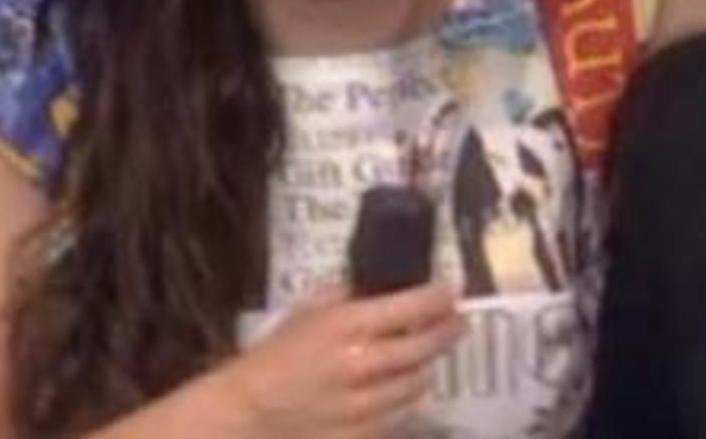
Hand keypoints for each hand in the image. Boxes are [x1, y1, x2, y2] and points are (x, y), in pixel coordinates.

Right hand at [216, 281, 462, 438]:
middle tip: (458, 322)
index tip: (452, 293)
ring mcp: (362, 407)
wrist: (246, 413)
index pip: (413, 307)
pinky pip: (396, 417)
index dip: (440, 299)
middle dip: (448, 332)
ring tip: (424, 356)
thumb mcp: (311, 309)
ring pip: (416, 385)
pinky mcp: (358, 437)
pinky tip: (396, 390)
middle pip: (425, 348)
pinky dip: (400, 402)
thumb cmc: (276, 354)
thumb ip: (351, 294)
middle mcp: (361, 364)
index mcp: (348, 325)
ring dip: (424, 367)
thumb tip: (390, 281)